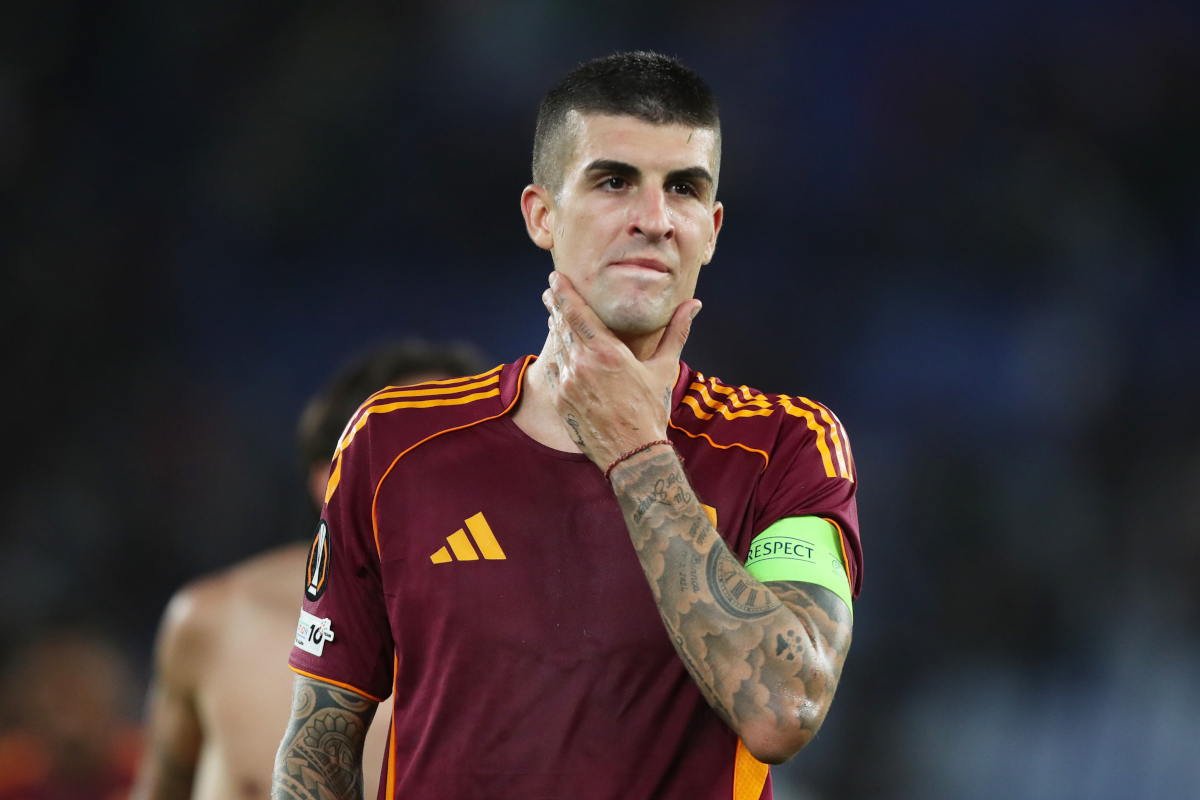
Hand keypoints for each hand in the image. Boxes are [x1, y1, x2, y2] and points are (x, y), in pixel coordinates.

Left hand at [540, 272, 700, 470]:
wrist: (632, 454)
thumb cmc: (651, 410)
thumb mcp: (665, 369)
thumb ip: (676, 332)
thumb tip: (694, 305)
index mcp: (606, 352)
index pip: (576, 312)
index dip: (563, 292)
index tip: (555, 277)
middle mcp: (582, 365)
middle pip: (560, 325)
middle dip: (555, 305)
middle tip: (551, 291)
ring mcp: (567, 384)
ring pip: (556, 347)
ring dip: (555, 329)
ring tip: (555, 317)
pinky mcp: (559, 401)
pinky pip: (552, 370)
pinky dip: (555, 356)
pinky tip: (558, 352)